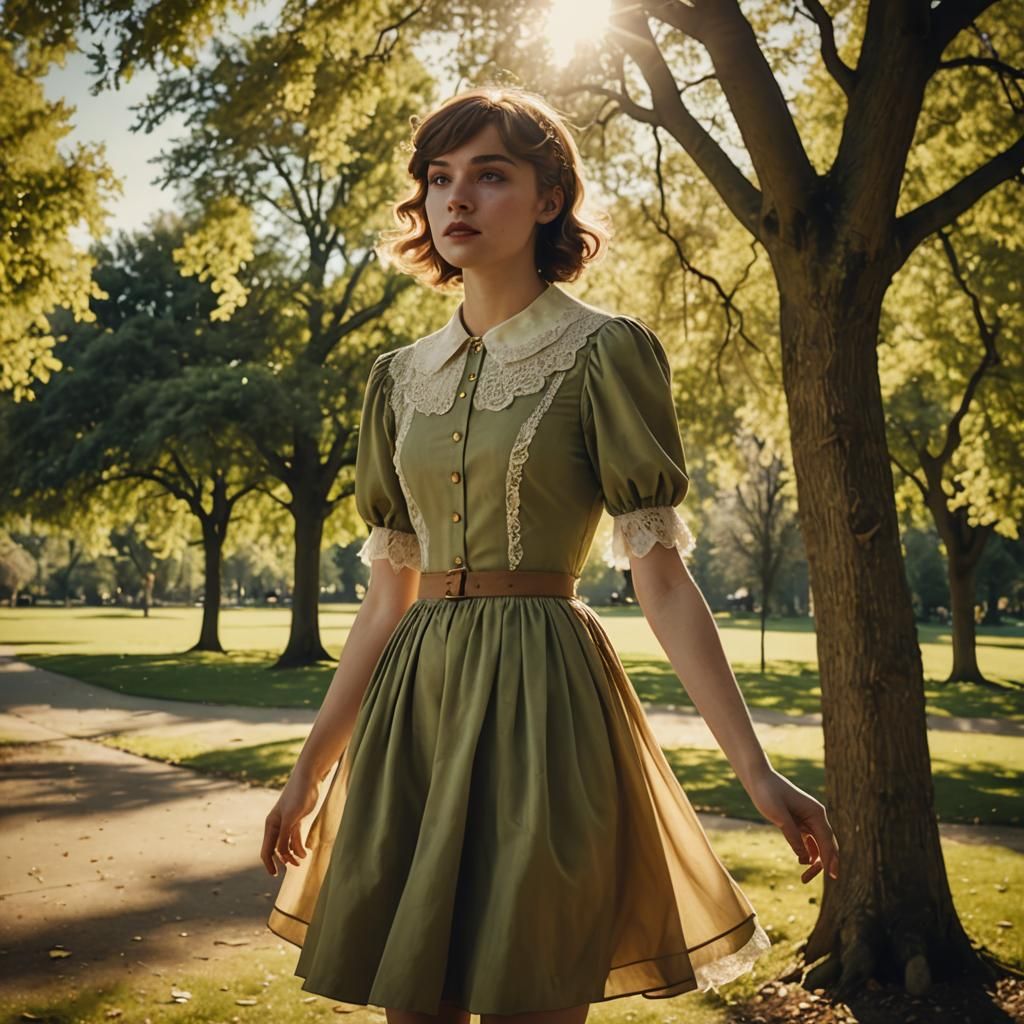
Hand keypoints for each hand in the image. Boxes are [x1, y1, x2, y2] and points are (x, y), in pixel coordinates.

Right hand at [260, 769, 319, 876]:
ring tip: (302, 860)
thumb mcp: (291, 818)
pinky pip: (295, 838)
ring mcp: (287, 824)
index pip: (266, 850)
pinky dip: (299, 846)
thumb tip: (281, 855)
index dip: (269, 864)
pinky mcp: (297, 820)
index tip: (275, 875)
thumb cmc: (298, 796)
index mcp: (271, 825)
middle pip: (276, 850)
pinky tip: (306, 852)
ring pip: (287, 845)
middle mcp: (277, 826)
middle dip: (284, 860)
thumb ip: (285, 836)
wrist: (309, 779)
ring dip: (293, 854)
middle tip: (295, 867)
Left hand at [745, 767, 839, 883]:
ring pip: (819, 845)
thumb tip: (806, 859)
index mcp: (816, 813)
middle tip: (806, 880)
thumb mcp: (779, 816)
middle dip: (822, 864)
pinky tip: (802, 861)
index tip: (832, 877)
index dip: (830, 859)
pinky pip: (810, 841)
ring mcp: (809, 820)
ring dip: (815, 861)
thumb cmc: (768, 793)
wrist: (759, 779)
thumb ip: (793, 836)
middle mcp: (816, 817)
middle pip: (827, 845)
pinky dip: (808, 852)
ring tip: (804, 877)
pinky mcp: (800, 822)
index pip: (827, 841)